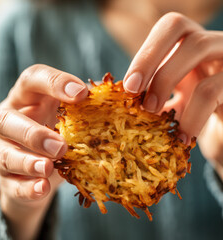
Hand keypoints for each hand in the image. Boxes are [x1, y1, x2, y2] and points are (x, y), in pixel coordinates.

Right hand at [0, 64, 87, 239]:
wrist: (36, 163)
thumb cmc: (57, 130)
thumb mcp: (68, 114)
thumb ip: (85, 105)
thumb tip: (116, 98)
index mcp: (28, 98)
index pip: (33, 79)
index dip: (55, 83)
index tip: (81, 93)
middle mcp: (10, 120)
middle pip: (9, 120)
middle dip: (34, 134)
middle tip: (61, 146)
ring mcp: (4, 149)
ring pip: (6, 154)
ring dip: (29, 162)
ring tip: (49, 168)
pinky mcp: (7, 177)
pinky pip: (13, 183)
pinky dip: (28, 187)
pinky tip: (43, 188)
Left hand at [123, 12, 222, 179]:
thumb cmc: (196, 111)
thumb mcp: (174, 99)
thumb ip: (154, 94)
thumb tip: (121, 103)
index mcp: (189, 45)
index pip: (167, 28)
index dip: (145, 54)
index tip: (129, 87)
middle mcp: (209, 42)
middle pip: (177, 26)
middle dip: (148, 61)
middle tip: (133, 93)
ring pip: (197, 47)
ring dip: (164, 82)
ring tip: (152, 114)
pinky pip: (213, 91)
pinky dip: (192, 116)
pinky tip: (183, 136)